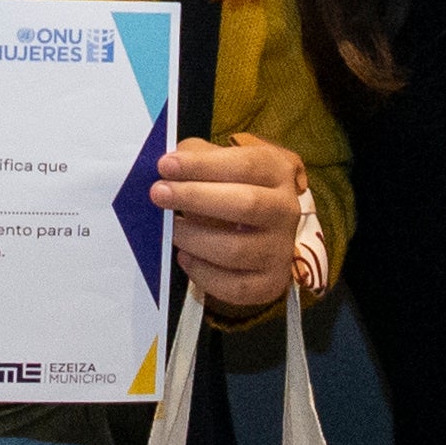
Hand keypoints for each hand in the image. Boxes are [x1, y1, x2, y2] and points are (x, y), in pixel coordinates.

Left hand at [154, 130, 309, 310]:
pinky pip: (234, 286)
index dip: (203, 166)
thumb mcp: (218, 164)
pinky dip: (203, 274)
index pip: (246, 165)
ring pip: (236, 250)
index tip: (165, 166)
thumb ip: (195, 158)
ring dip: (194, 238)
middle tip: (159, 194)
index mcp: (277, 172)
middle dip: (196, 198)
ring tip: (171, 230)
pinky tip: (185, 257)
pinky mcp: (271, 283)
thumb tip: (167, 167)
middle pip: (247, 204)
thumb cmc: (230, 190)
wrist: (258, 233)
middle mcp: (286, 210)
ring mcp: (281, 249)